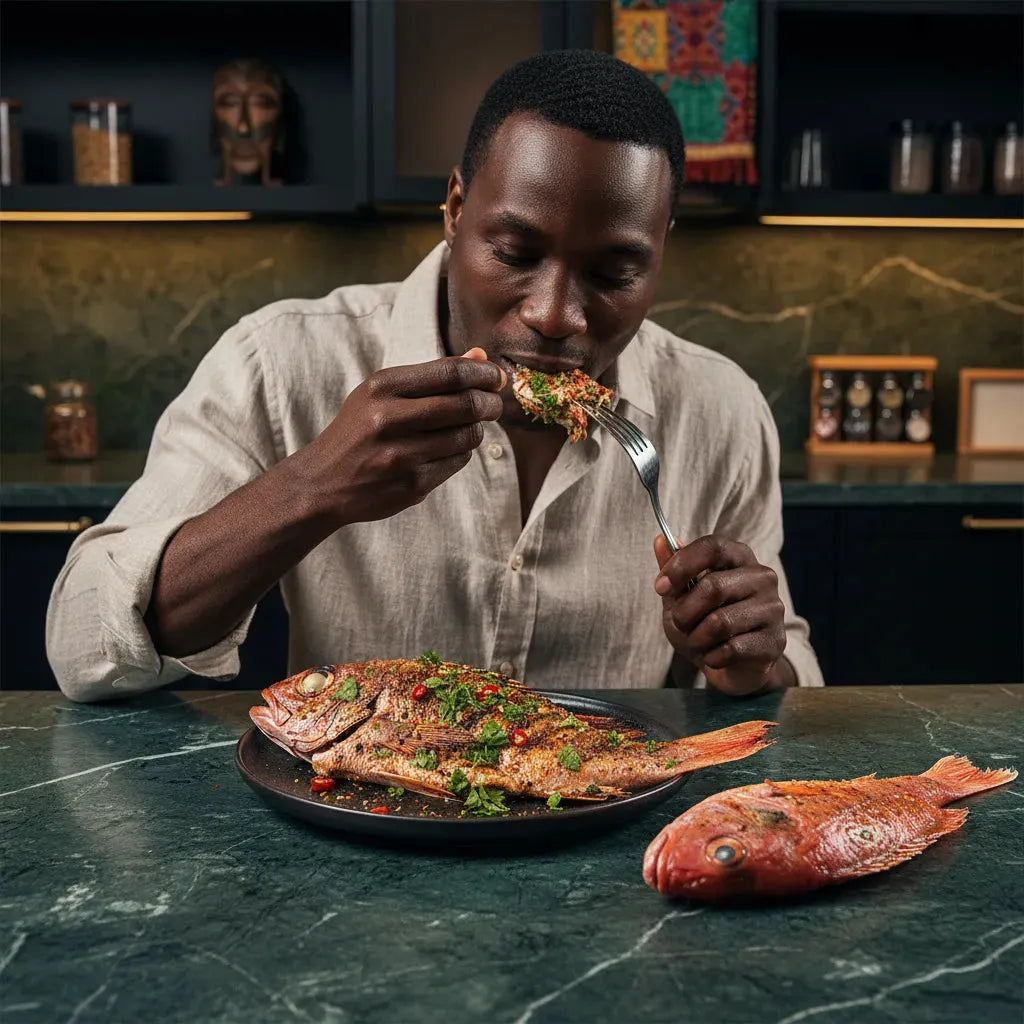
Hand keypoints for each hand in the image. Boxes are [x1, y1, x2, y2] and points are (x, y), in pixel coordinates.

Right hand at [303, 347, 505, 525]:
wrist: (322, 482)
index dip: (483, 373)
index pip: (451, 372)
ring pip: (466, 436)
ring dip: (478, 430)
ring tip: (470, 426)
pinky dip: (461, 453)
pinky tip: (448, 449)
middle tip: (494, 404)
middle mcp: (389, 419)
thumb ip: (431, 375)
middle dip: (490, 403)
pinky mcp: (411, 484)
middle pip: (465, 404)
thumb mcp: (382, 393)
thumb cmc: (359, 430)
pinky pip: (456, 462)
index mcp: (381, 387)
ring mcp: (401, 455)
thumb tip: (480, 355)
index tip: (496, 377)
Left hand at [653, 534, 790, 695]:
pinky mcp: (775, 640)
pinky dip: (712, 656)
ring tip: (697, 642)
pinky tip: (713, 656)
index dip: (681, 566)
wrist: (731, 665)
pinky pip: (732, 648)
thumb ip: (672, 567)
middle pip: (713, 586)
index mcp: (740, 556)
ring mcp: (773, 608)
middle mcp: (762, 577)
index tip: (660, 588)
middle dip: (684, 612)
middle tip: (679, 624)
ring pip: (720, 621)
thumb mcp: (682, 594)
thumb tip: (659, 540)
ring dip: (697, 638)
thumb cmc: (703, 622)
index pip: (712, 547)